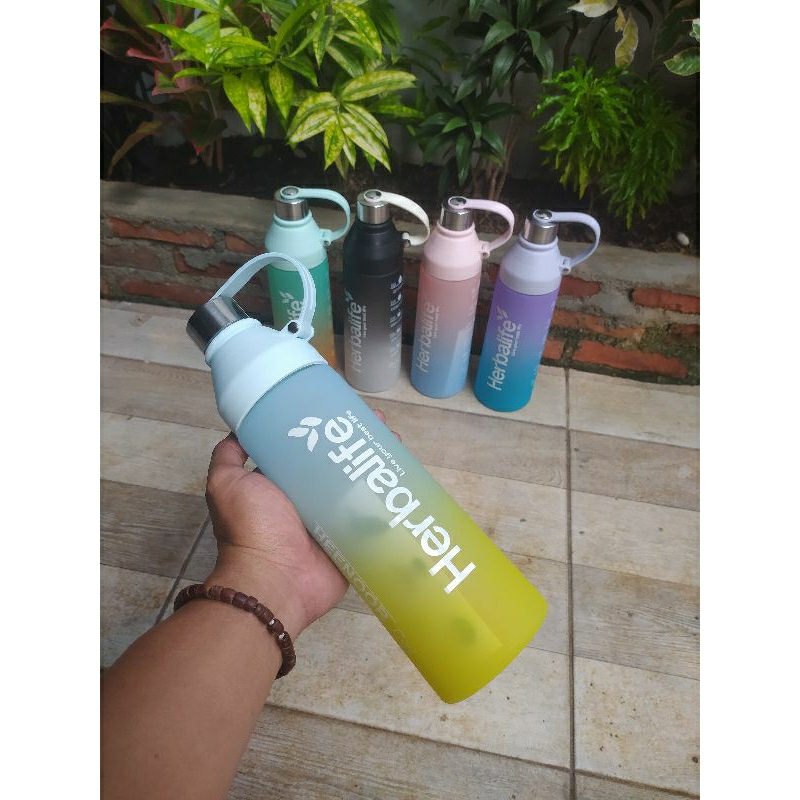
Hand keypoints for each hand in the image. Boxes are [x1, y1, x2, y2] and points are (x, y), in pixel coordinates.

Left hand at [204, 411, 399, 636]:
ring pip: (362, 486)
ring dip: (380, 465)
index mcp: (283, 484)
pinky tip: (407, 480)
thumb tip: (240, 427)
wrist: (273, 581)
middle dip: (362, 444)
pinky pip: (375, 518)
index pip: (309, 448)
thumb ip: (228, 456)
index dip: (328, 429)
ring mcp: (334, 520)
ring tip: (397, 444)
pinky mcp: (354, 540)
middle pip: (340, 464)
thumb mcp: (226, 484)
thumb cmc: (251, 529)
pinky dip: (391, 501)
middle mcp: (309, 500)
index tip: (346, 411)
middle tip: (383, 426)